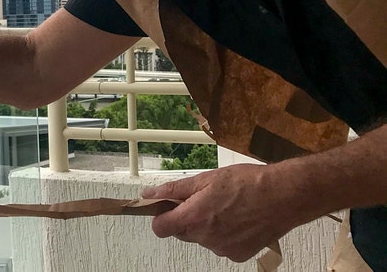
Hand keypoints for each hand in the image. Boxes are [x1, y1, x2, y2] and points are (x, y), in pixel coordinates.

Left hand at [141, 164, 303, 261]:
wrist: (284, 196)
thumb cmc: (248, 184)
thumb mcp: (205, 179)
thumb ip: (174, 190)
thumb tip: (150, 194)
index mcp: (194, 218)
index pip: (160, 228)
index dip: (161, 216)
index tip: (167, 207)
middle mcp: (206, 238)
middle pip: (182, 233)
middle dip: (187, 218)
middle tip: (203, 200)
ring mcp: (223, 249)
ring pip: (203, 238)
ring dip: (207, 226)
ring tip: (226, 207)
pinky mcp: (238, 255)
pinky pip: (221, 245)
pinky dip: (225, 235)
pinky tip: (238, 219)